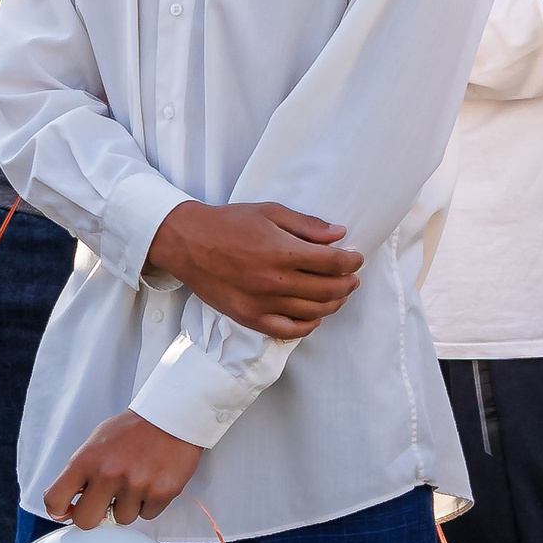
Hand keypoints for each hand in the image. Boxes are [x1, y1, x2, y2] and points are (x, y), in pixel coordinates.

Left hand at [44, 410, 202, 527]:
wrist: (170, 417)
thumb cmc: (132, 430)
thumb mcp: (96, 443)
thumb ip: (80, 472)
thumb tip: (64, 503)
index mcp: (85, 460)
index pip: (54, 500)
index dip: (59, 510)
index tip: (68, 510)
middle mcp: (108, 475)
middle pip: (85, 521)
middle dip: (94, 516)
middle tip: (104, 503)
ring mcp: (135, 486)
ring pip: (121, 519)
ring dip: (127, 506)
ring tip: (136, 481)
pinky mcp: (160, 493)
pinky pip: (147, 515)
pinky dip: (149, 503)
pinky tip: (152, 481)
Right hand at [146, 199, 360, 339]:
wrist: (187, 242)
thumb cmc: (228, 224)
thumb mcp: (269, 212)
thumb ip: (306, 225)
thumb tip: (339, 235)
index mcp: (282, 251)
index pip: (333, 263)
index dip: (351, 261)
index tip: (355, 258)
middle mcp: (274, 281)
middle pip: (328, 289)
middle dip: (347, 283)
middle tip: (352, 278)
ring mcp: (262, 303)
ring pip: (313, 312)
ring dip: (333, 304)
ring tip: (338, 295)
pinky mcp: (249, 317)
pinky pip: (288, 331)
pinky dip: (307, 326)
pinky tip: (314, 317)